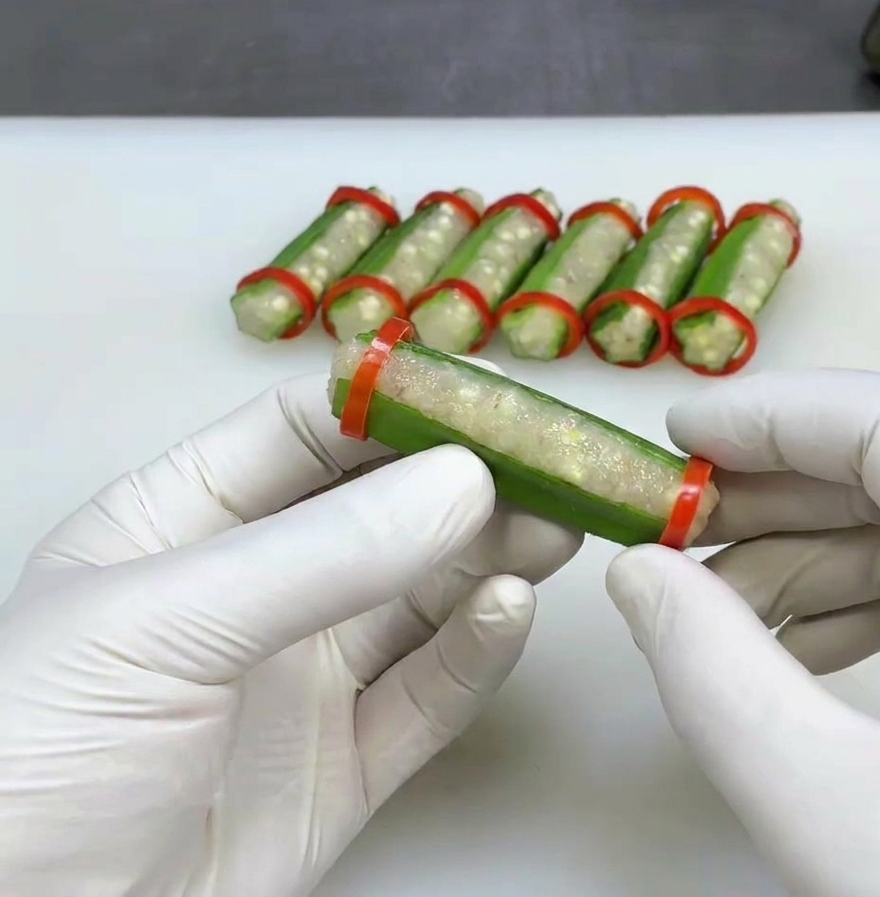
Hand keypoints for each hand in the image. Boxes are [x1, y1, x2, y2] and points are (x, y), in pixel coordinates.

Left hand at [0, 372, 580, 896]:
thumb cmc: (37, 760)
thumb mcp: (166, 626)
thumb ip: (321, 553)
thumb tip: (465, 480)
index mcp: (185, 520)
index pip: (306, 431)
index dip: (398, 400)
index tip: (488, 390)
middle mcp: (256, 586)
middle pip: (382, 508)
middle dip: (466, 478)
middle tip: (551, 461)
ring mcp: (304, 675)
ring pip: (421, 594)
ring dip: (491, 555)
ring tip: (556, 527)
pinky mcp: (347, 761)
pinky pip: (429, 691)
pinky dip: (478, 649)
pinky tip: (510, 610)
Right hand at [607, 371, 879, 896]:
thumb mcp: (851, 820)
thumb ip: (719, 684)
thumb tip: (637, 574)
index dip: (775, 415)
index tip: (674, 437)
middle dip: (775, 497)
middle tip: (673, 532)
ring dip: (809, 558)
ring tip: (715, 612)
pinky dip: (863, 602)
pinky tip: (797, 651)